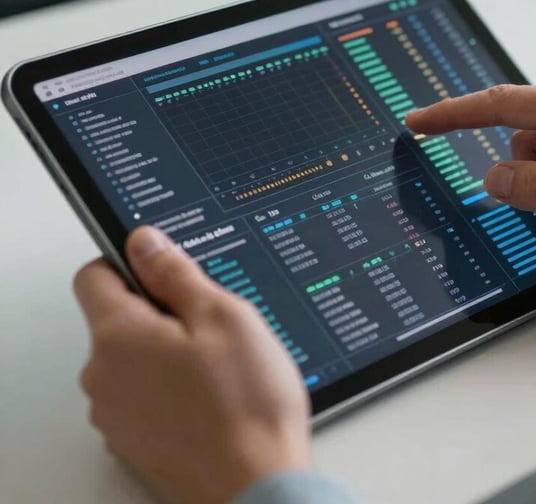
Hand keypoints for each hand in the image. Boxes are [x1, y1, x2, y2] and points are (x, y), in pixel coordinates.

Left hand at [74, 227, 310, 503]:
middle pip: (117, 318)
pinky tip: (212, 394)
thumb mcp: (221, 314)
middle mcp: (103, 377)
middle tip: (211, 324)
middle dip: (161, 311)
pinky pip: (143, 393)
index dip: (129, 262)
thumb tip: (144, 242)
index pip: (93, 274)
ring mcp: (115, 414)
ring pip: (133, 357)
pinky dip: (169, 385)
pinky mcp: (133, 441)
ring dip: (167, 350)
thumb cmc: (245, 402)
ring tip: (218, 365)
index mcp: (118, 337)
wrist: (257, 485)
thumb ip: (174, 271)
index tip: (163, 267)